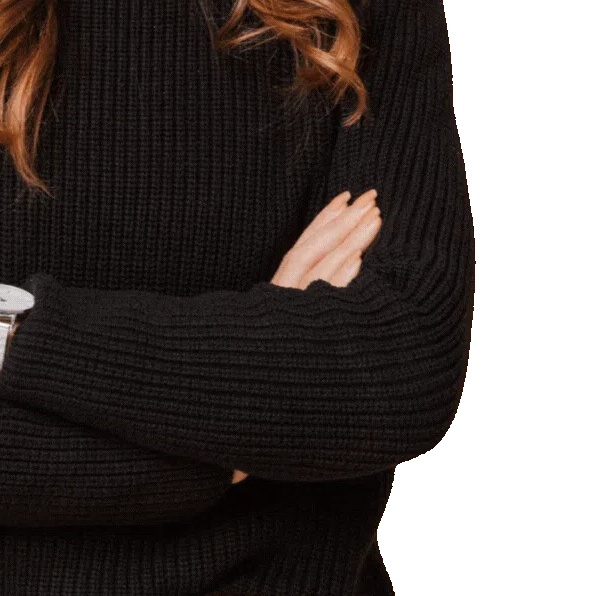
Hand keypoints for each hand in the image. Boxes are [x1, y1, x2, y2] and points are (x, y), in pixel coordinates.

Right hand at [230, 189, 382, 483]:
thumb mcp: (270, 329)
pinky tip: (360, 261)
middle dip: (346, 221)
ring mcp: (288, 313)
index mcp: (276, 292)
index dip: (324, 220)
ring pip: (321, 268)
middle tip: (372, 195)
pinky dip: (340, 279)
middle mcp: (281, 298)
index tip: (345, 196)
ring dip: (350, 240)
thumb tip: (321, 282)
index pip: (303, 247)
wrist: (220, 400)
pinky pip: (320, 300)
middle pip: (316, 249)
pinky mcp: (296, 332)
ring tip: (374, 216)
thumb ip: (289, 306)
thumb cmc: (252, 370)